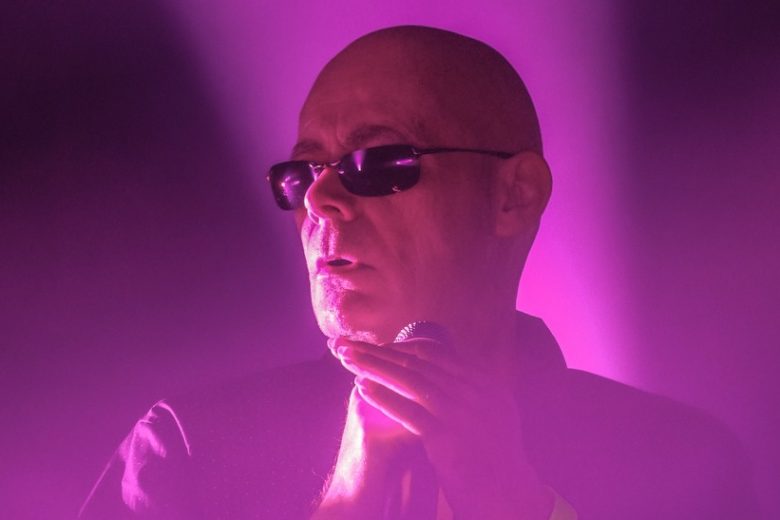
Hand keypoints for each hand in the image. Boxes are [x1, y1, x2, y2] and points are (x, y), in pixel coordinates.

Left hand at [332, 336, 553, 519]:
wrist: (508, 497)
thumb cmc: (495, 457)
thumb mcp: (492, 411)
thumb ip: (469, 386)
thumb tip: (441, 366)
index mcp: (483, 380)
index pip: (432, 353)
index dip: (397, 346)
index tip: (373, 346)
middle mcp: (474, 390)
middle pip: (415, 362)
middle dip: (377, 351)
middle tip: (346, 344)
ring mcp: (461, 412)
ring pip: (409, 380)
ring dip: (373, 366)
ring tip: (346, 358)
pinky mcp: (448, 437)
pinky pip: (408, 411)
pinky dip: (383, 397)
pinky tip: (361, 388)